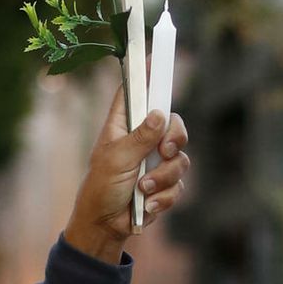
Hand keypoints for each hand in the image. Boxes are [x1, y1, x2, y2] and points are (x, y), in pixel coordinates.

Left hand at [64, 85, 189, 263]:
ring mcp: (155, 161)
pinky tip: (148, 205)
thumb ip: (141, 138)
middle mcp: (142, 138)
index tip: (157, 56)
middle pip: (172, 121)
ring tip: (143, 189)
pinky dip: (164, 196)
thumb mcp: (117, 160)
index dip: (147, 73)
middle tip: (166, 151)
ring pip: (180, 157)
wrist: (105, 227)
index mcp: (123, 125)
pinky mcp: (163, 183)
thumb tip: (161, 114)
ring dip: (163, 177)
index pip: (135, 91)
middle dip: (175, 138)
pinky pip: (179, 184)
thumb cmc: (101, 189)